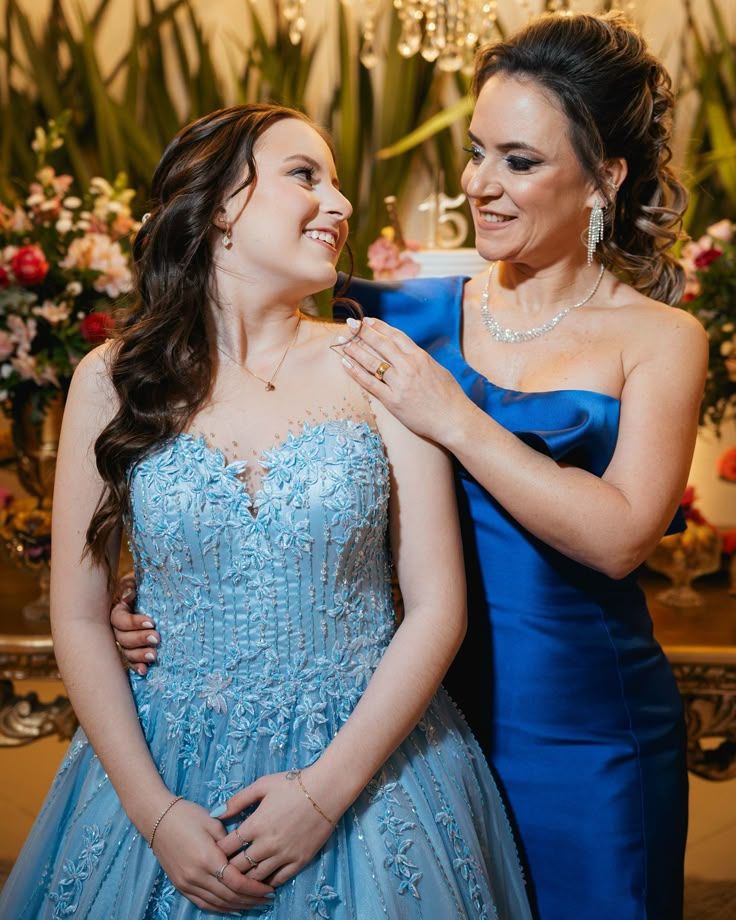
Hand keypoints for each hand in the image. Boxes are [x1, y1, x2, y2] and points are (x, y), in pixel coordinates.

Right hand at [111, 572, 159, 675]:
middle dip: (139, 639)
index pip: (119, 619)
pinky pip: (130, 660)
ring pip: (126, 651)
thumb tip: (128, 595)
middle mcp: (118, 627)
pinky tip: (144, 670)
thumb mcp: (138, 579)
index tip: (152, 622)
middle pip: (122, 638)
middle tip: (157, 638)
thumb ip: (130, 585)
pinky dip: (136, 666)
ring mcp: (125, 639)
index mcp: (118, 609)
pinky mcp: (134, 649)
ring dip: (139, 655)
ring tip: (154, 655)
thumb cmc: (146, 584)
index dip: (133, 623)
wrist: (155, 591)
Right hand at [151, 797, 273, 912]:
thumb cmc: (187, 815)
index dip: (255, 888)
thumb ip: (230, 841)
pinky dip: (220, 907)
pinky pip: (203, 903)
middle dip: (251, 900)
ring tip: (255, 904)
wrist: (157, 818)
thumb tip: (244, 854)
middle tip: (268, 899)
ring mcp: (187, 883)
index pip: (236, 882)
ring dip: (238, 906)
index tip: (270, 888)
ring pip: (217, 903)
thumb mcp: (213, 822)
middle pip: (229, 896)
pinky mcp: (181, 885)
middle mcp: (196, 875)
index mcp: (207, 858)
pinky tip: (233, 907)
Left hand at [214, 768, 338, 887]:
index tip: (216, 851)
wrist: (326, 790)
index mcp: (255, 825)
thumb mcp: (262, 785)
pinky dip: (268, 882)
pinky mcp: (300, 861)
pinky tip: (263, 880)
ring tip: (241, 877)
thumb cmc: (293, 784)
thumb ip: (237, 801)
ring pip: (256, 877)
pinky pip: (279, 880)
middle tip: (224, 868)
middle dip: (228, 868)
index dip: (218, 851)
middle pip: (238, 866)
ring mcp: (284, 855)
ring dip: (246, 878)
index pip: (227, 847)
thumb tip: (216, 813)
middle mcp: (267, 844)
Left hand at [337, 317, 467, 442]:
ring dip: (354, 349)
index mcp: (421, 357)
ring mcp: (399, 384)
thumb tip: (408, 354)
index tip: (367, 320)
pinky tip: (344, 363)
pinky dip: (355, 372)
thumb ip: (421, 361)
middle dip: (362, 332)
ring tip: (342, 341)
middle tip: (349, 324)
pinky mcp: (392, 401)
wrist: (454, 420)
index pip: (395, 336)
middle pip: (380, 345)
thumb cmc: (450, 398)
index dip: (379, 327)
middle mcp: (408, 367)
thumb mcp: (438, 371)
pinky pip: (369, 384)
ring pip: (371, 362)